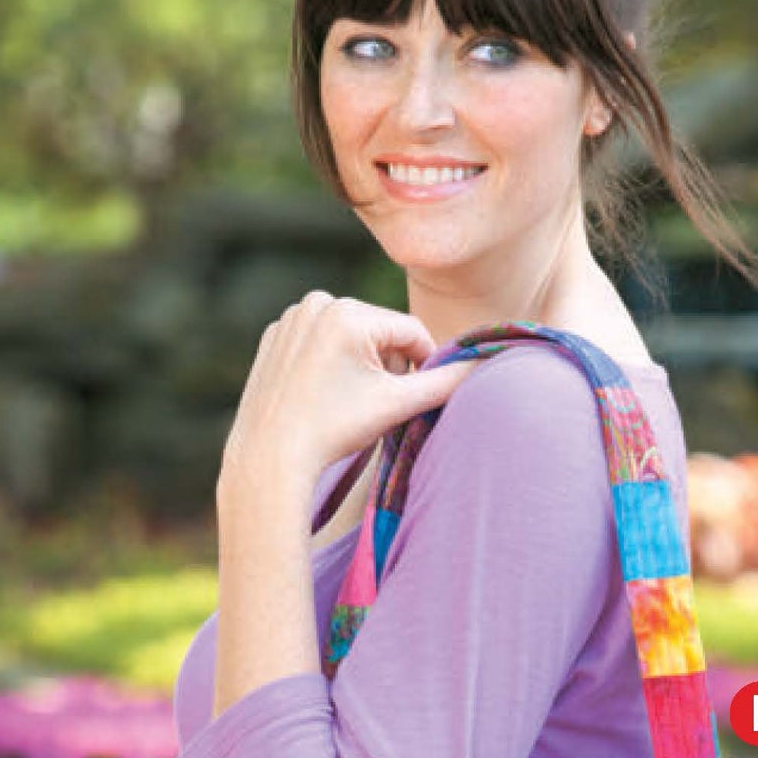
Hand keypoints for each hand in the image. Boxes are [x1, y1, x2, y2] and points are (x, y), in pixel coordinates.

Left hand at [220, 293, 469, 497]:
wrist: (270, 455)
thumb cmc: (335, 429)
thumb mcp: (398, 404)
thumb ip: (446, 381)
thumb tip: (487, 362)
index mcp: (348, 312)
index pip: (412, 332)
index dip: (423, 366)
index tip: (412, 398)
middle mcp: (317, 302)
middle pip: (382, 331)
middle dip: (389, 364)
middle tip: (375, 403)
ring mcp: (292, 316)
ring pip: (353, 336)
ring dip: (363, 363)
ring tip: (347, 399)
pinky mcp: (276, 333)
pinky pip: (322, 341)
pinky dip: (331, 363)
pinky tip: (321, 393)